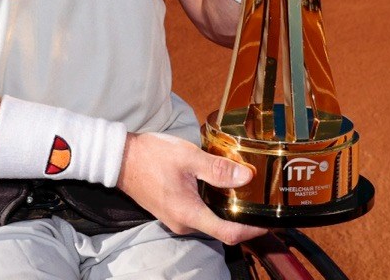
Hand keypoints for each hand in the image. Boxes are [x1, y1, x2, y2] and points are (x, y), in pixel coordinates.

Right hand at [117, 132, 266, 244]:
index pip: (229, 233)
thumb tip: (246, 177)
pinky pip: (200, 215)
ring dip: (229, 212)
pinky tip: (221, 190)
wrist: (120, 159)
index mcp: (189, 213)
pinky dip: (214, 207)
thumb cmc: (151, 156)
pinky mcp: (173, 213)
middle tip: (262, 202)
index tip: (270, 221)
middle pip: (222, 230)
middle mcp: (184, 224)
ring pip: (211, 222)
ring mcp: (176, 220)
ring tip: (246, 193)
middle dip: (244, 219)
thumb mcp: (188, 157)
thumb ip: (217, 169)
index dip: (253, 230)